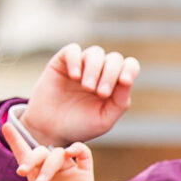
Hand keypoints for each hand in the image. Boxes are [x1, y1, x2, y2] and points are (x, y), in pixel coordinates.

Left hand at [0, 114, 96, 180]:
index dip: (16, 141)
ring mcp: (69, 172)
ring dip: (49, 164)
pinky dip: (78, 148)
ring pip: (59, 154)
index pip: (25, 154)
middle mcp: (51, 172)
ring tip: (43, 180)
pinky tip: (70, 151)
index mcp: (35, 177)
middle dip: (31, 157)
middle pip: (41, 152)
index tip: (6, 126)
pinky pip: (83, 155)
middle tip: (23, 171)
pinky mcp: (84, 176)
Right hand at [20, 44, 138, 145]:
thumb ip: (120, 102)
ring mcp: (82, 65)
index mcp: (115, 84)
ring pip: (95, 53)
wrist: (50, 129)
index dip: (130, 69)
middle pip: (114, 59)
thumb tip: (127, 81)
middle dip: (110, 74)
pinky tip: (75, 76)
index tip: (125, 81)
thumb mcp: (104, 120)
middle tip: (101, 92)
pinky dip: (76, 60)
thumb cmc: (80, 126)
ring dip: (94, 69)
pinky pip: (72, 50)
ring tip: (87, 87)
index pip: (129, 67)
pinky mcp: (62, 62)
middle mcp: (101, 71)